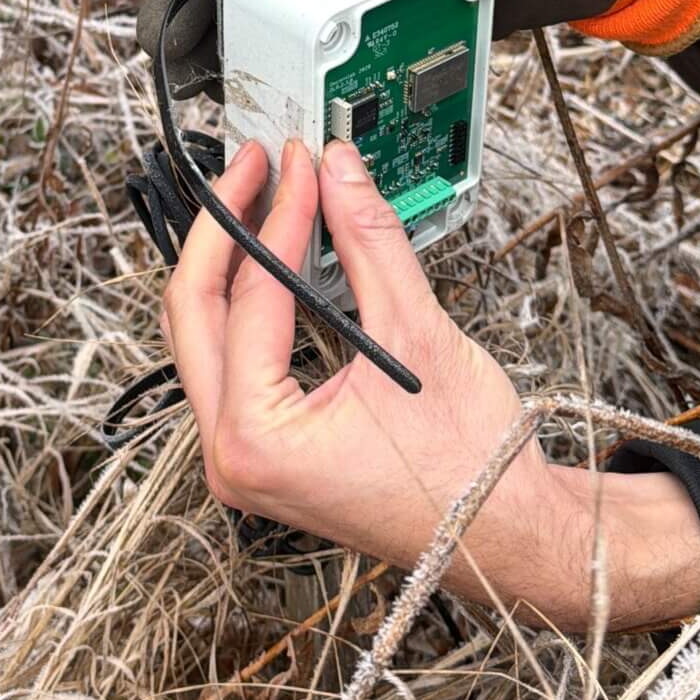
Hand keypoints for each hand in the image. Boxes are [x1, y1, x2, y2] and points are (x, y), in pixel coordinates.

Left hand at [162, 137, 699, 630]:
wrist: (505, 534)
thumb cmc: (469, 467)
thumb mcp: (416, 336)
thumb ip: (370, 242)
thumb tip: (340, 173)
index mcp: (255, 439)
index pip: (249, 296)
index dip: (280, 215)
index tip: (301, 164)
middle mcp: (231, 457)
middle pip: (194, 313)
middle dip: (226, 228)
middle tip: (257, 167)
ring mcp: (241, 460)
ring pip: (203, 337)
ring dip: (231, 264)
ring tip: (263, 200)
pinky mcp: (262, 455)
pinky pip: (231, 364)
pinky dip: (248, 307)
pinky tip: (273, 259)